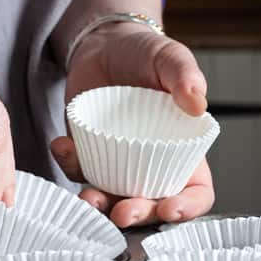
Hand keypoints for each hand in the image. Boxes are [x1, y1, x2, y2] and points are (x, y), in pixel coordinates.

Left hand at [51, 21, 213, 226]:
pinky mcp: (89, 154)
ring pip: (112, 198)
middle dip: (139, 216)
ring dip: (100, 204)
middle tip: (123, 213)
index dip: (187, 208)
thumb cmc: (145, 54)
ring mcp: (118, 163)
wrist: (104, 44)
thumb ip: (185, 76)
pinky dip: (69, 164)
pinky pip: (79, 170)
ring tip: (88, 198)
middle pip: (152, 206)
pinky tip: (62, 145)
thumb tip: (198, 103)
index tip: (170, 210)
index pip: (195, 192)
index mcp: (184, 151)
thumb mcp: (170, 57)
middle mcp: (152, 165)